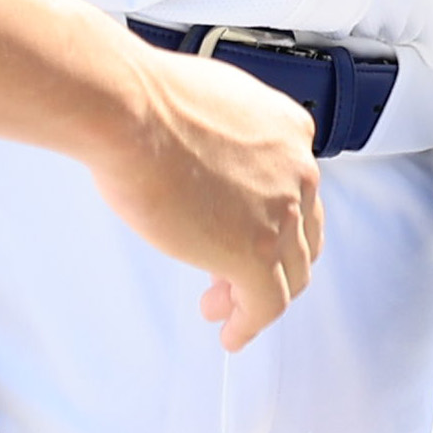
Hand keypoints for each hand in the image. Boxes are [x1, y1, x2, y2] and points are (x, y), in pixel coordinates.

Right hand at [84, 46, 320, 349]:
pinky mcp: (256, 254)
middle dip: (269, 260)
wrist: (131, 111)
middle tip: (236, 273)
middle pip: (301, 235)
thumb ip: (229, 142)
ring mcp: (282, 214)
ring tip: (224, 306)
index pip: (298, 189)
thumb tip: (212, 168)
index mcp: (289, 130)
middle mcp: (296, 171)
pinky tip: (231, 331)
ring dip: (256, 295)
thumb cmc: (150, 101)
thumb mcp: (212, 107)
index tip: (252, 230)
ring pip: (289, 274)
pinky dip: (248, 324)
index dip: (273, 218)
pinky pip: (265, 306)